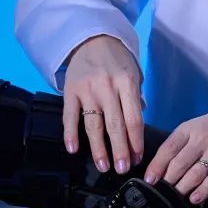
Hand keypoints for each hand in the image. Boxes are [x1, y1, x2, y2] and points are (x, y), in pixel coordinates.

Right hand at [63, 35, 144, 174]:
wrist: (91, 38)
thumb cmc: (117, 60)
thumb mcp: (134, 75)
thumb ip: (136, 100)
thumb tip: (137, 129)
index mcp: (127, 84)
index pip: (134, 119)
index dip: (136, 142)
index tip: (138, 158)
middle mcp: (107, 88)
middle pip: (115, 125)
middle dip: (120, 150)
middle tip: (123, 169)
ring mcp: (87, 90)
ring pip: (93, 125)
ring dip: (98, 148)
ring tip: (103, 165)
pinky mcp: (70, 91)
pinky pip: (70, 116)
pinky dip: (70, 134)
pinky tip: (74, 149)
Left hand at [144, 105, 207, 202]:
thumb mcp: (194, 127)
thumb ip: (178, 144)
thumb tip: (161, 166)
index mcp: (188, 130)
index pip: (168, 149)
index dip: (156, 166)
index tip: (149, 179)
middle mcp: (201, 141)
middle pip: (179, 165)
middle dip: (167, 181)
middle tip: (160, 191)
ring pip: (193, 176)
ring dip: (181, 189)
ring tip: (174, 196)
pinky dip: (202, 192)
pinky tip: (194, 198)